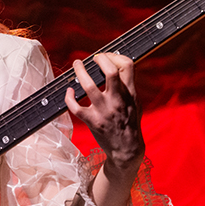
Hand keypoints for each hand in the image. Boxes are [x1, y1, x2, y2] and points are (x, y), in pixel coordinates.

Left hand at [65, 53, 144, 170]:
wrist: (127, 149)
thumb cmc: (130, 123)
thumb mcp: (135, 102)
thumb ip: (128, 86)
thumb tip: (117, 66)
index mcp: (130, 93)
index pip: (127, 65)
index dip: (115, 56)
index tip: (106, 56)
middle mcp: (118, 100)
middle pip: (110, 72)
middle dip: (100, 59)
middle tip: (92, 58)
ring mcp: (104, 111)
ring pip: (89, 86)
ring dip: (80, 72)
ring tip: (77, 64)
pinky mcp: (92, 122)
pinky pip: (76, 107)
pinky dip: (69, 97)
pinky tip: (69, 91)